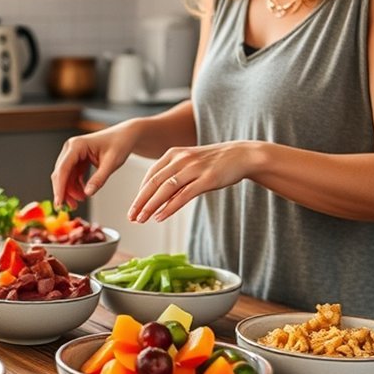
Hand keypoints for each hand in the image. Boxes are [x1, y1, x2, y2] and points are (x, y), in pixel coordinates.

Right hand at [51, 125, 137, 208]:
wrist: (125, 136)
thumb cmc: (120, 144)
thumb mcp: (111, 163)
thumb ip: (99, 179)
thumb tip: (87, 193)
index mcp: (77, 145)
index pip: (63, 169)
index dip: (60, 187)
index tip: (59, 203)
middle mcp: (71, 148)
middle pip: (60, 174)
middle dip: (64, 191)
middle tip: (72, 207)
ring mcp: (73, 154)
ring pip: (65, 176)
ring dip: (70, 190)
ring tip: (81, 200)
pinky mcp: (77, 159)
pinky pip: (71, 175)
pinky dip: (75, 186)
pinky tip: (83, 193)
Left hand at [128, 141, 257, 222]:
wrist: (242, 155)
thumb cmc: (214, 162)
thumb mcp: (190, 164)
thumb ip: (174, 177)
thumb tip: (158, 198)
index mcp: (173, 154)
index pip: (150, 175)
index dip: (139, 193)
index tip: (132, 208)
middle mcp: (181, 160)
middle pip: (154, 183)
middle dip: (140, 202)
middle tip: (131, 217)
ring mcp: (194, 169)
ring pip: (165, 189)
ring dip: (150, 206)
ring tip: (141, 219)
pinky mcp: (207, 179)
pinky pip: (183, 195)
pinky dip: (169, 207)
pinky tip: (159, 217)